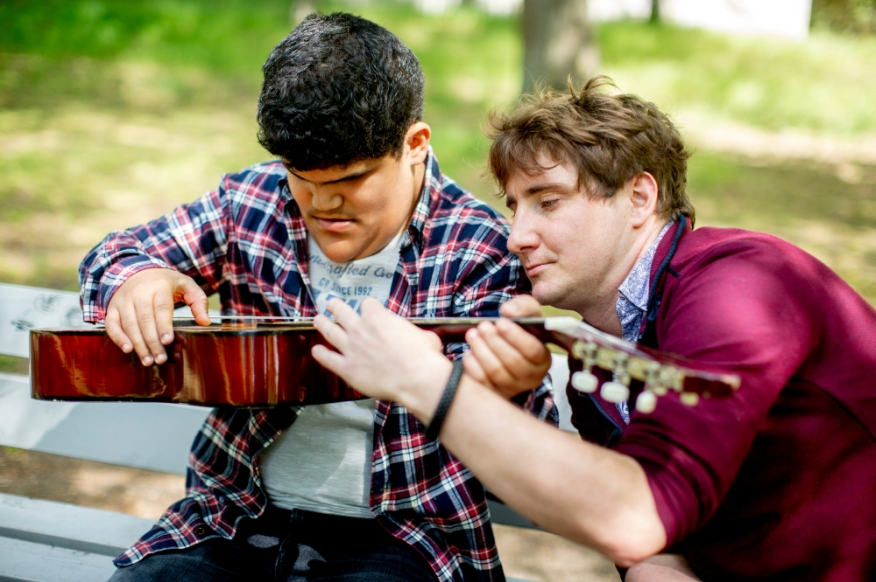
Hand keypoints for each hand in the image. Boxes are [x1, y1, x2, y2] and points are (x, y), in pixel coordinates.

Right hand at [105, 268, 209, 365]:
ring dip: (138, 344)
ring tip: (148, 360)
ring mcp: (123, 301)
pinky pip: (112, 325)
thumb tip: (205, 321)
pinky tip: (128, 350)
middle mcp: (138, 293)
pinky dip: (118, 338)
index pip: (161, 308)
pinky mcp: (112, 308)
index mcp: (159, 286)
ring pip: (129, 325)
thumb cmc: (164, 281)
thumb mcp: (185, 284)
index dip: (164, 326)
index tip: (168, 341)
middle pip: (145, 320)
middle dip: (152, 341)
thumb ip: (199, 301)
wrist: (135, 270)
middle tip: (161, 359)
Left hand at [311, 298, 451, 420]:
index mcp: (378, 317)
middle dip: (335, 306)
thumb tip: (416, 338)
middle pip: (342, 311)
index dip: (368, 307)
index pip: (367, 304)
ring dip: (322, 324)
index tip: (369, 310)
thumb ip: (411, 333)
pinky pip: (328, 359)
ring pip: (330, 331)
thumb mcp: (422, 335)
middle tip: (331, 303)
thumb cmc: (423, 356)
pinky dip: (321, 354)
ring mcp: (351, 348)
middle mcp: (360, 329)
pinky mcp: (347, 368)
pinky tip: (316, 351)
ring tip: (318, 320)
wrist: (416, 378)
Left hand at [462, 295, 550, 398]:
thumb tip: (509, 312)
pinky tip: (469, 351)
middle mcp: (532, 377)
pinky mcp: (495, 392)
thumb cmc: (520, 328)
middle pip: (513, 362)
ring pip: (496, 371)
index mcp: (543, 358)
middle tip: (483, 326)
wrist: (504, 343)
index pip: (533, 351)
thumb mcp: (527, 312)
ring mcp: (513, 387)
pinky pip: (482, 381)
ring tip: (473, 334)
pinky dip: (473, 364)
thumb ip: (523, 306)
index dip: (516, 337)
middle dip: (494, 341)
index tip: (500, 323)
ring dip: (481, 350)